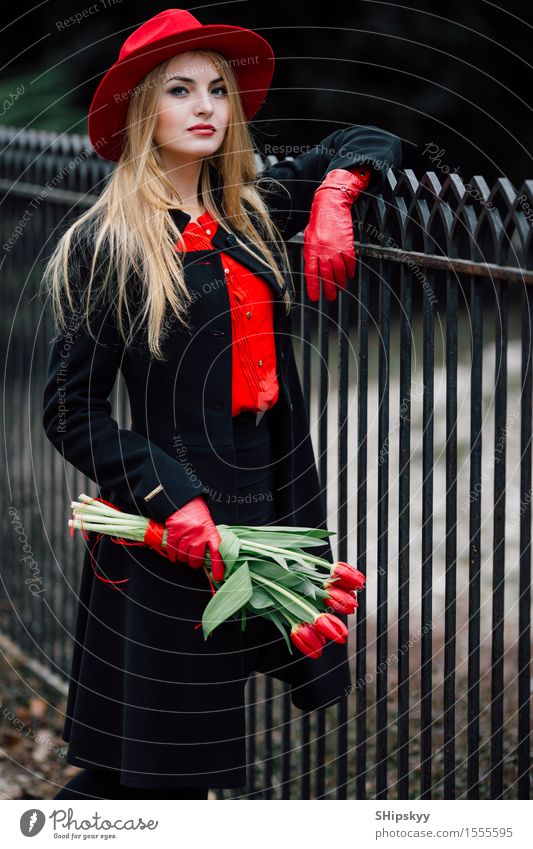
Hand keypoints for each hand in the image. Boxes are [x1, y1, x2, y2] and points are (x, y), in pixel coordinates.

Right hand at [164, 496, 224, 581]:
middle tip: (193, 561)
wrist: (183, 501)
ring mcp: (187, 534)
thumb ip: (208, 540)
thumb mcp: (207, 525)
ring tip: (183, 554)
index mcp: (211, 532)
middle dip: (193, 563)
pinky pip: (173, 551)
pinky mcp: (174, 532)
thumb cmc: (196, 514)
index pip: (217, 553)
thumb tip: (208, 558)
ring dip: (182, 558)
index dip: (218, 566)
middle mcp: (200, 534)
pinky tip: (174, 555)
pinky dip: (172, 556)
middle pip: (196, 559)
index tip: (219, 577)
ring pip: (183, 556)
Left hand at [303, 167, 370, 300]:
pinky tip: (349, 276)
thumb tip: (314, 269)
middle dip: (329, 289)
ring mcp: (336, 248)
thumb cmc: (318, 220)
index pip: (311, 273)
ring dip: (341, 282)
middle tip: (331, 297)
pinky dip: (350, 271)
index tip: (315, 297)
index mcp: (311, 249)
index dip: (313, 287)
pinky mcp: (347, 244)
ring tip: (341, 288)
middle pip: (327, 276)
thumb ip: (311, 253)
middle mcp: (323, 251)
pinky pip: (350, 262)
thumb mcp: (309, 238)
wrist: (331, 205)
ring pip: (339, 271)